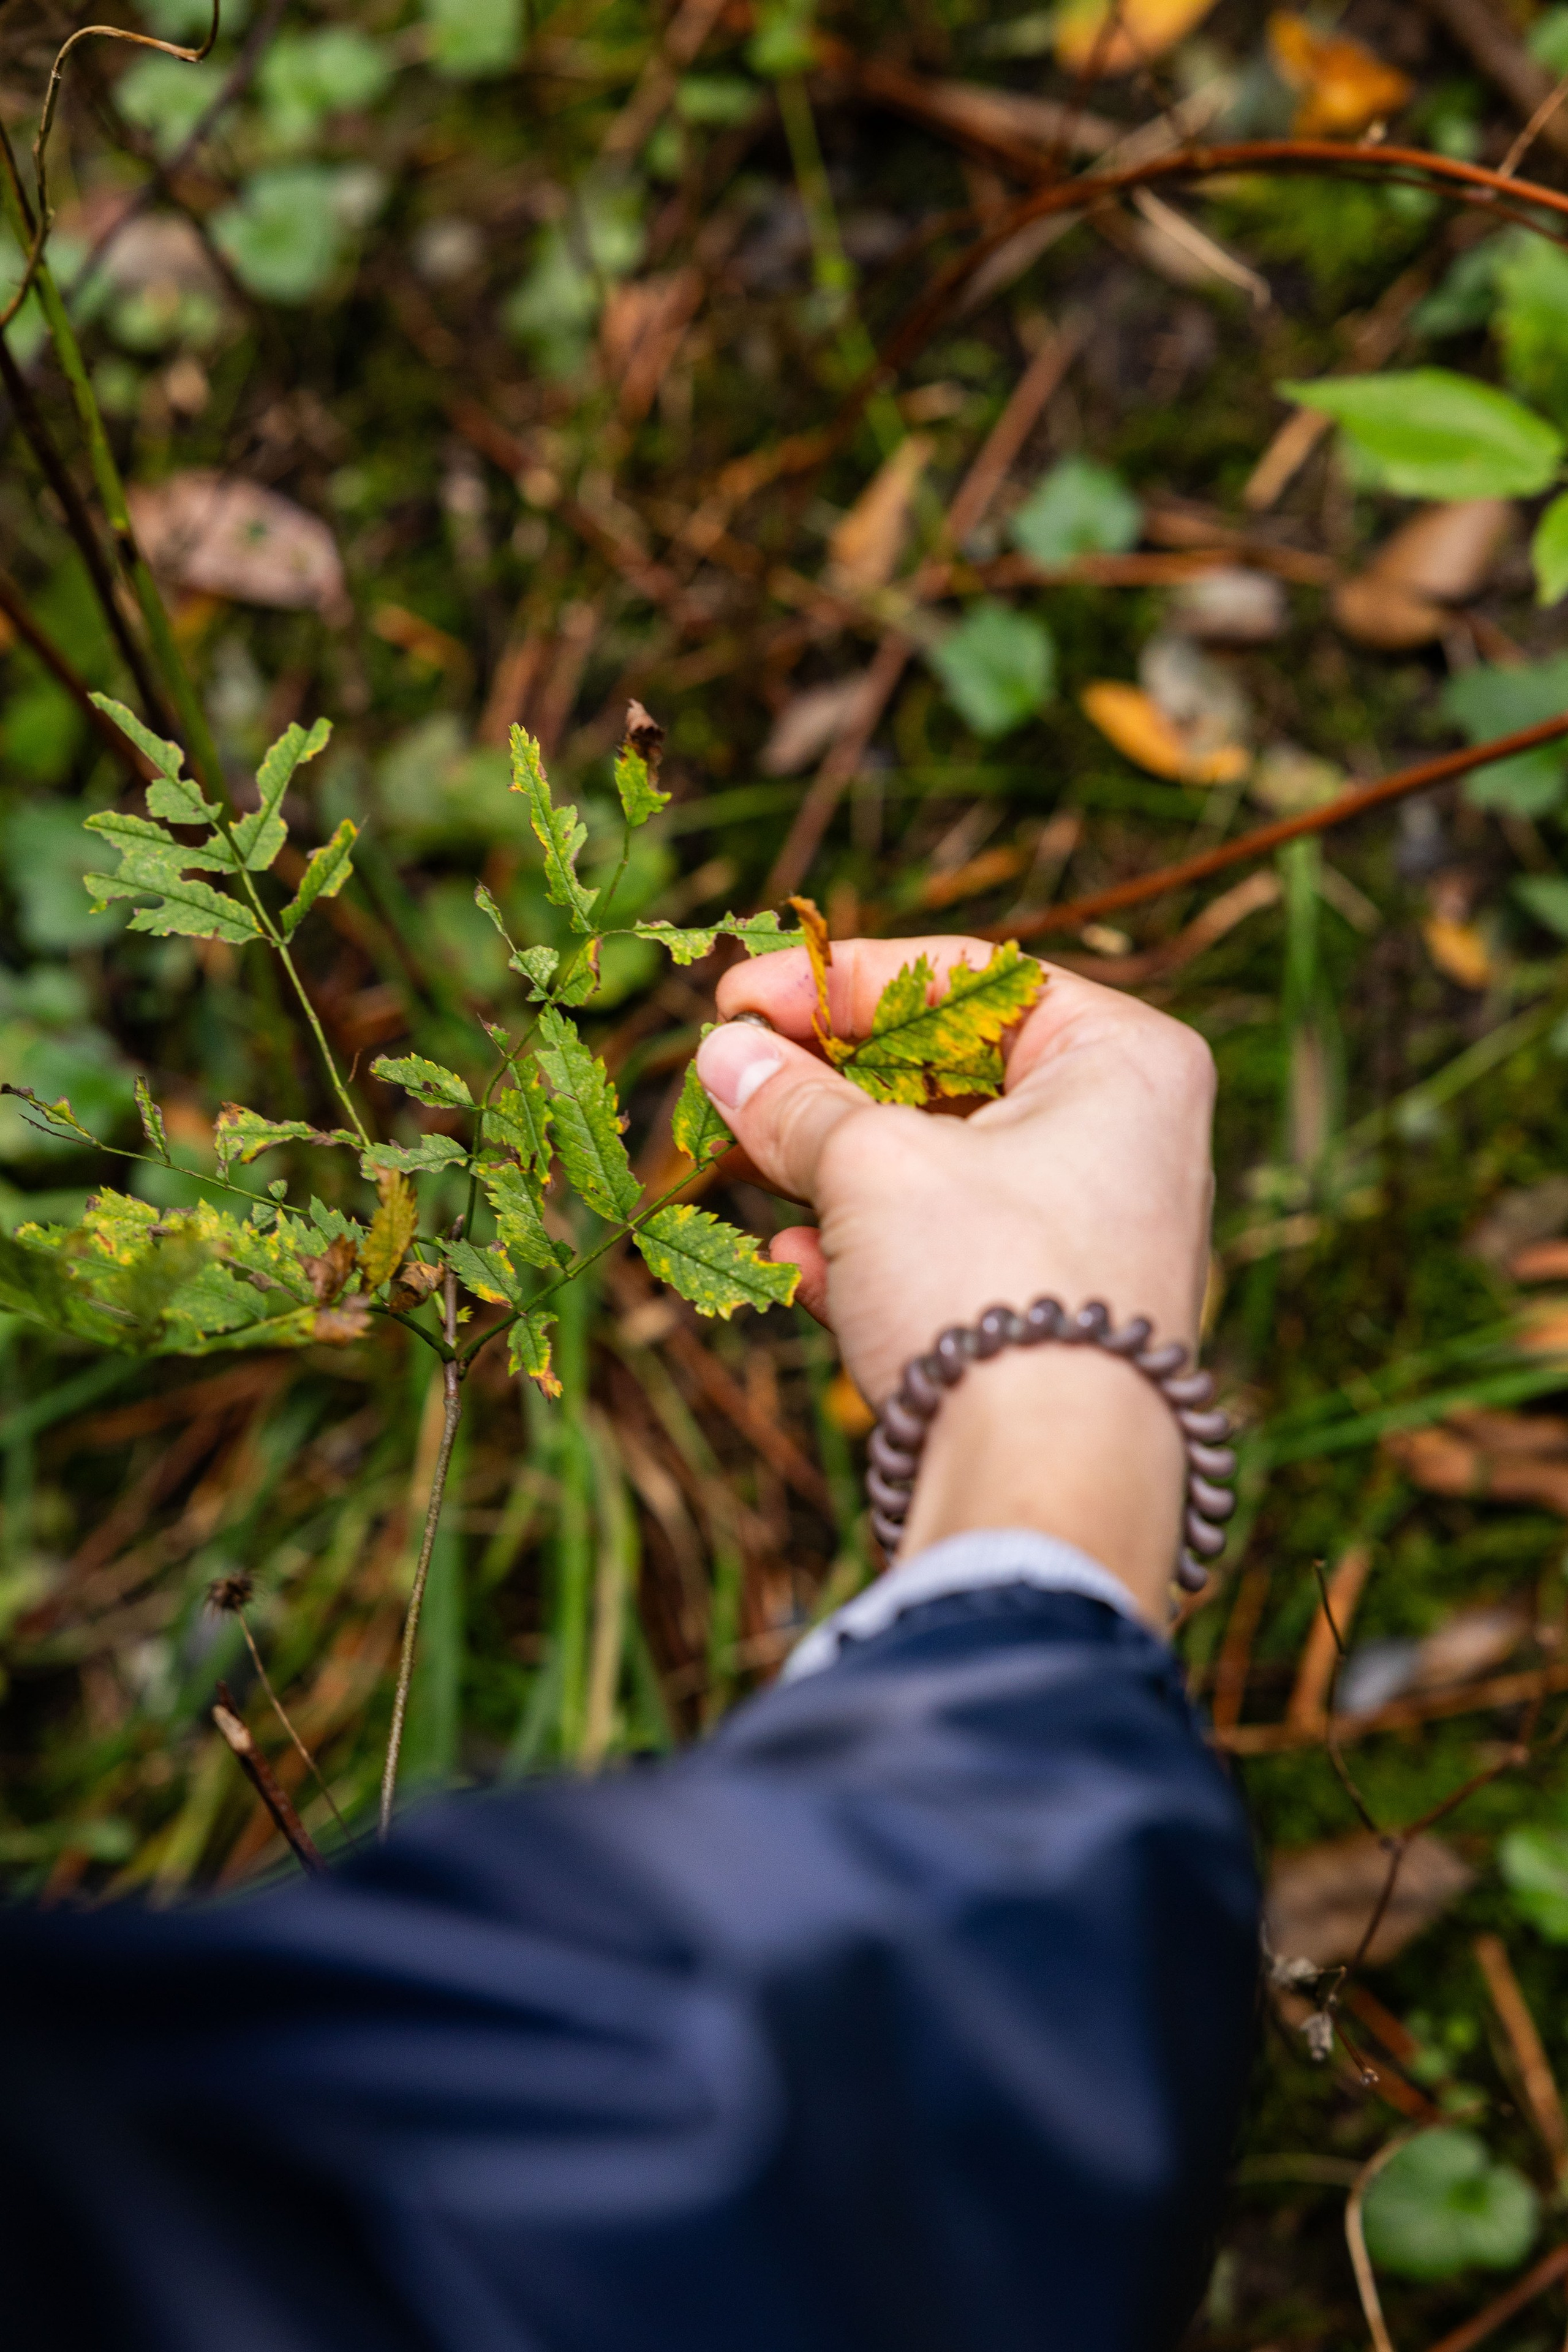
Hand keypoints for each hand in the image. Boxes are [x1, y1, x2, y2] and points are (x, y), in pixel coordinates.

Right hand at [695, 938, 1216, 1619]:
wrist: (1043, 1484)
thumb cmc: (985, 1285)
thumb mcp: (872, 1169)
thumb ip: (795, 1103)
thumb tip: (726, 1054)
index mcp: (1125, 1060)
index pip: (970, 978)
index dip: (839, 980)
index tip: (738, 996)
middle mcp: (1128, 1138)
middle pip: (953, 1072)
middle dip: (831, 1082)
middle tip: (735, 1077)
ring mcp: (1095, 1232)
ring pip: (941, 1168)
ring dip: (834, 1169)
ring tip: (744, 1163)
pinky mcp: (1052, 1317)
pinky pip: (948, 1253)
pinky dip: (868, 1250)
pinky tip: (793, 1268)